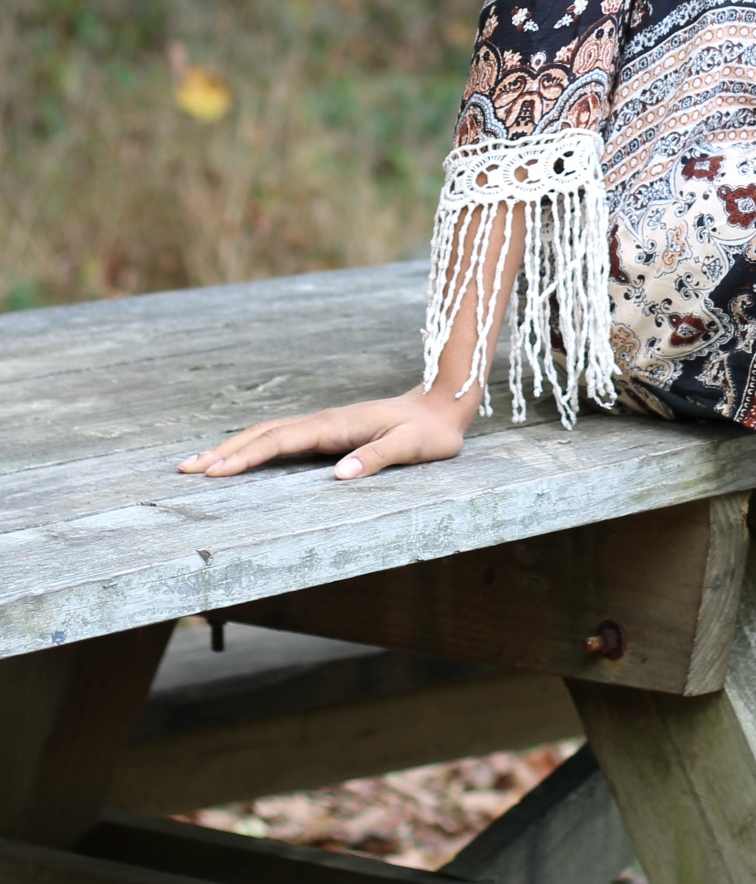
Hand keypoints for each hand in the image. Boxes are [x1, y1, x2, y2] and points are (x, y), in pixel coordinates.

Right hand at [178, 384, 478, 480]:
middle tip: (185, 470)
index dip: (246, 457)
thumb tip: (338, 476)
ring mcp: (322, 425)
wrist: (442, 407)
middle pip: (263, 435)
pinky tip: (239, 457)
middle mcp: (322, 422)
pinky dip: (252, 446)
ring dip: (232, 448)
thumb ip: (377, 459)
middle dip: (223, 452)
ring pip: (267, 434)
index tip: (214, 472)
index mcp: (335, 427)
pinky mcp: (327, 431)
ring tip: (197, 465)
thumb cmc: (429, 433)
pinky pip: (280, 438)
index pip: (281, 442)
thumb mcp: (410, 448)